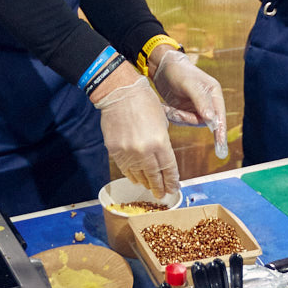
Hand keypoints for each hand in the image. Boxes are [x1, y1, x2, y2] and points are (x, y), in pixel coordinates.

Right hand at [93, 76, 179, 196]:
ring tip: (149, 187)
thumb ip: (163, 142)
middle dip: (159, 187)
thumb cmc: (144, 102)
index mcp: (160, 142)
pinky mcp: (115, 151)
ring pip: (138, 175)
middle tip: (162, 194)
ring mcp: (128, 152)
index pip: (168, 169)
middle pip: (154, 176)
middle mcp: (144, 151)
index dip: (171, 181)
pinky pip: (124, 168)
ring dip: (145, 182)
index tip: (173, 188)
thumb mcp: (163, 121)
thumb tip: (162, 158)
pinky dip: (131, 175)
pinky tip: (135, 178)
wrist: (119, 93)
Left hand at [151, 49, 228, 159]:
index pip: (219, 116)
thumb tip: (211, 119)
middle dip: (187, 119)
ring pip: (190, 122)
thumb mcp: (189, 84)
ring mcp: (196, 107)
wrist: (162, 66)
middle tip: (174, 112)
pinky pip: (181, 120)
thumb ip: (201, 101)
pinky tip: (165, 106)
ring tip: (167, 106)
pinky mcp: (185, 110)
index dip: (220, 132)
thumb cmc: (178, 71)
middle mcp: (208, 102)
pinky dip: (172, 115)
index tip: (221, 147)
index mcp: (214, 93)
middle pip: (203, 122)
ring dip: (178, 117)